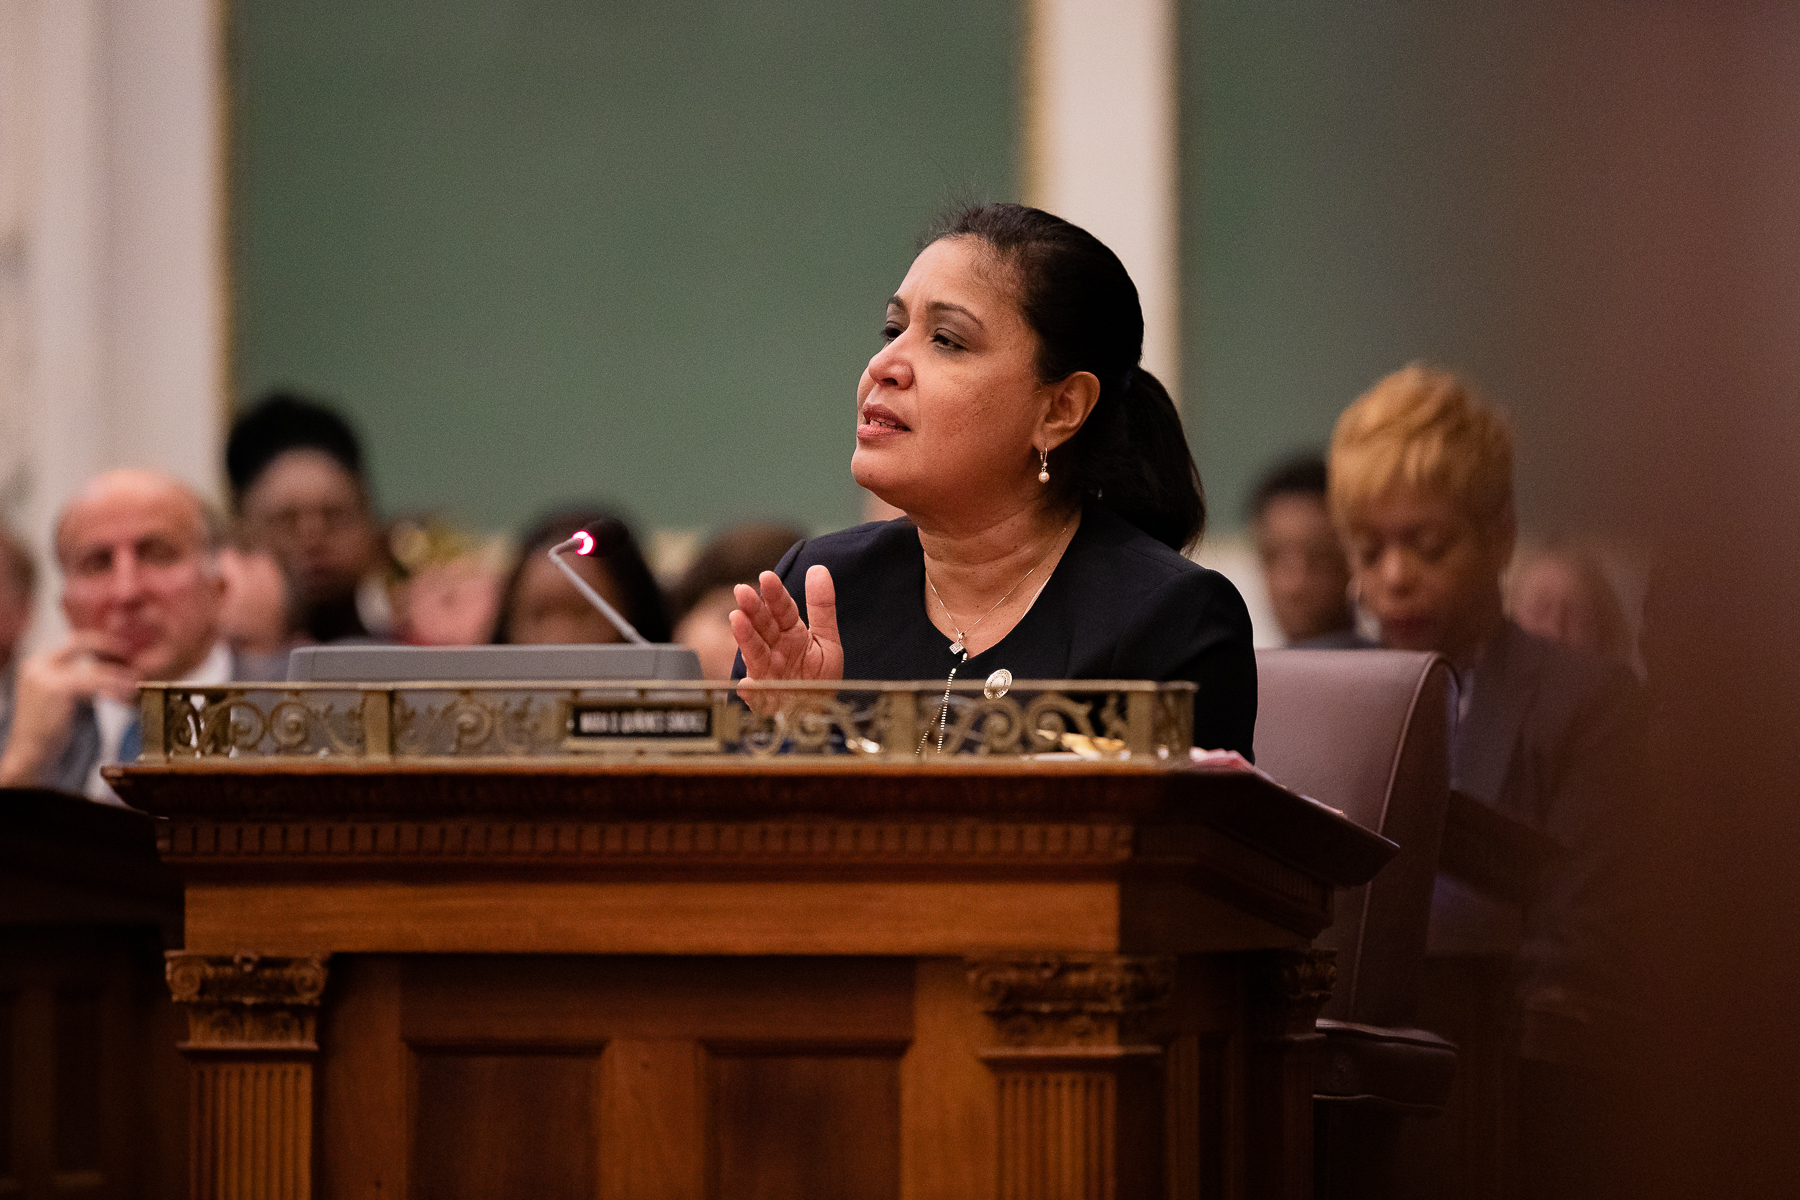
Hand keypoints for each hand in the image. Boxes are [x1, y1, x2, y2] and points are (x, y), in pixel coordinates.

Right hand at [0, 633, 137, 786]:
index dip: (99, 643)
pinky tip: (126, 697)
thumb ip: (79, 681)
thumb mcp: (62, 698)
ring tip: (135, 683)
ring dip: (118, 677)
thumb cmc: (51, 730)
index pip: (72, 643)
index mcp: (37, 664)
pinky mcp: (59, 688)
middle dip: (110, 647)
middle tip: (131, 655)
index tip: (120, 648)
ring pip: (94, 670)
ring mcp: (47, 675)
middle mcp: (38, 665)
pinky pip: (96, 685)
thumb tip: (109, 671)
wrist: (31, 753)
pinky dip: (114, 690)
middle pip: (81, 644)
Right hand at [729, 566, 843, 713]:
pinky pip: (756, 695)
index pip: (782, 610)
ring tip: (736, 620)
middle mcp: (775, 650)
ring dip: (745, 638)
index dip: (774, 594)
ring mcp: (767, 673)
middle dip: (752, 608)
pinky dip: (751, 691)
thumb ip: (822, 607)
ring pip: (755, 653)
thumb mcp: (827, 640)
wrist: (816, 715)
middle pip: (762, 626)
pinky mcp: (764, 698)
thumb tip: (818, 569)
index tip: (767, 577)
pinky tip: (747, 685)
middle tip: (742, 591)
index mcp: (791, 634)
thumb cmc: (820, 679)